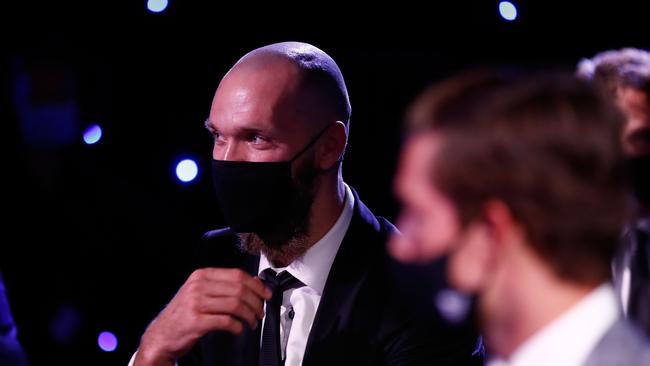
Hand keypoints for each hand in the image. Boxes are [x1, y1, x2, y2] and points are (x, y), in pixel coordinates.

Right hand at [134, 268, 271, 365]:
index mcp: (201, 275)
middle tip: (260, 312)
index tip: (266, 294)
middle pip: (239, 289)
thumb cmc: (183, 314)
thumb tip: (254, 283)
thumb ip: (224, 286)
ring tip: (252, 323)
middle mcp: (198, 286)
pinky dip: (238, 326)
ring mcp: (196, 303)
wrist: (161, 334)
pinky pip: (226, 321)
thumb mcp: (200, 293)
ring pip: (236, 305)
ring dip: (249, 316)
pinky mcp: (196, 321)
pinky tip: (239, 330)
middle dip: (255, 302)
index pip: (237, 275)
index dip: (256, 285)